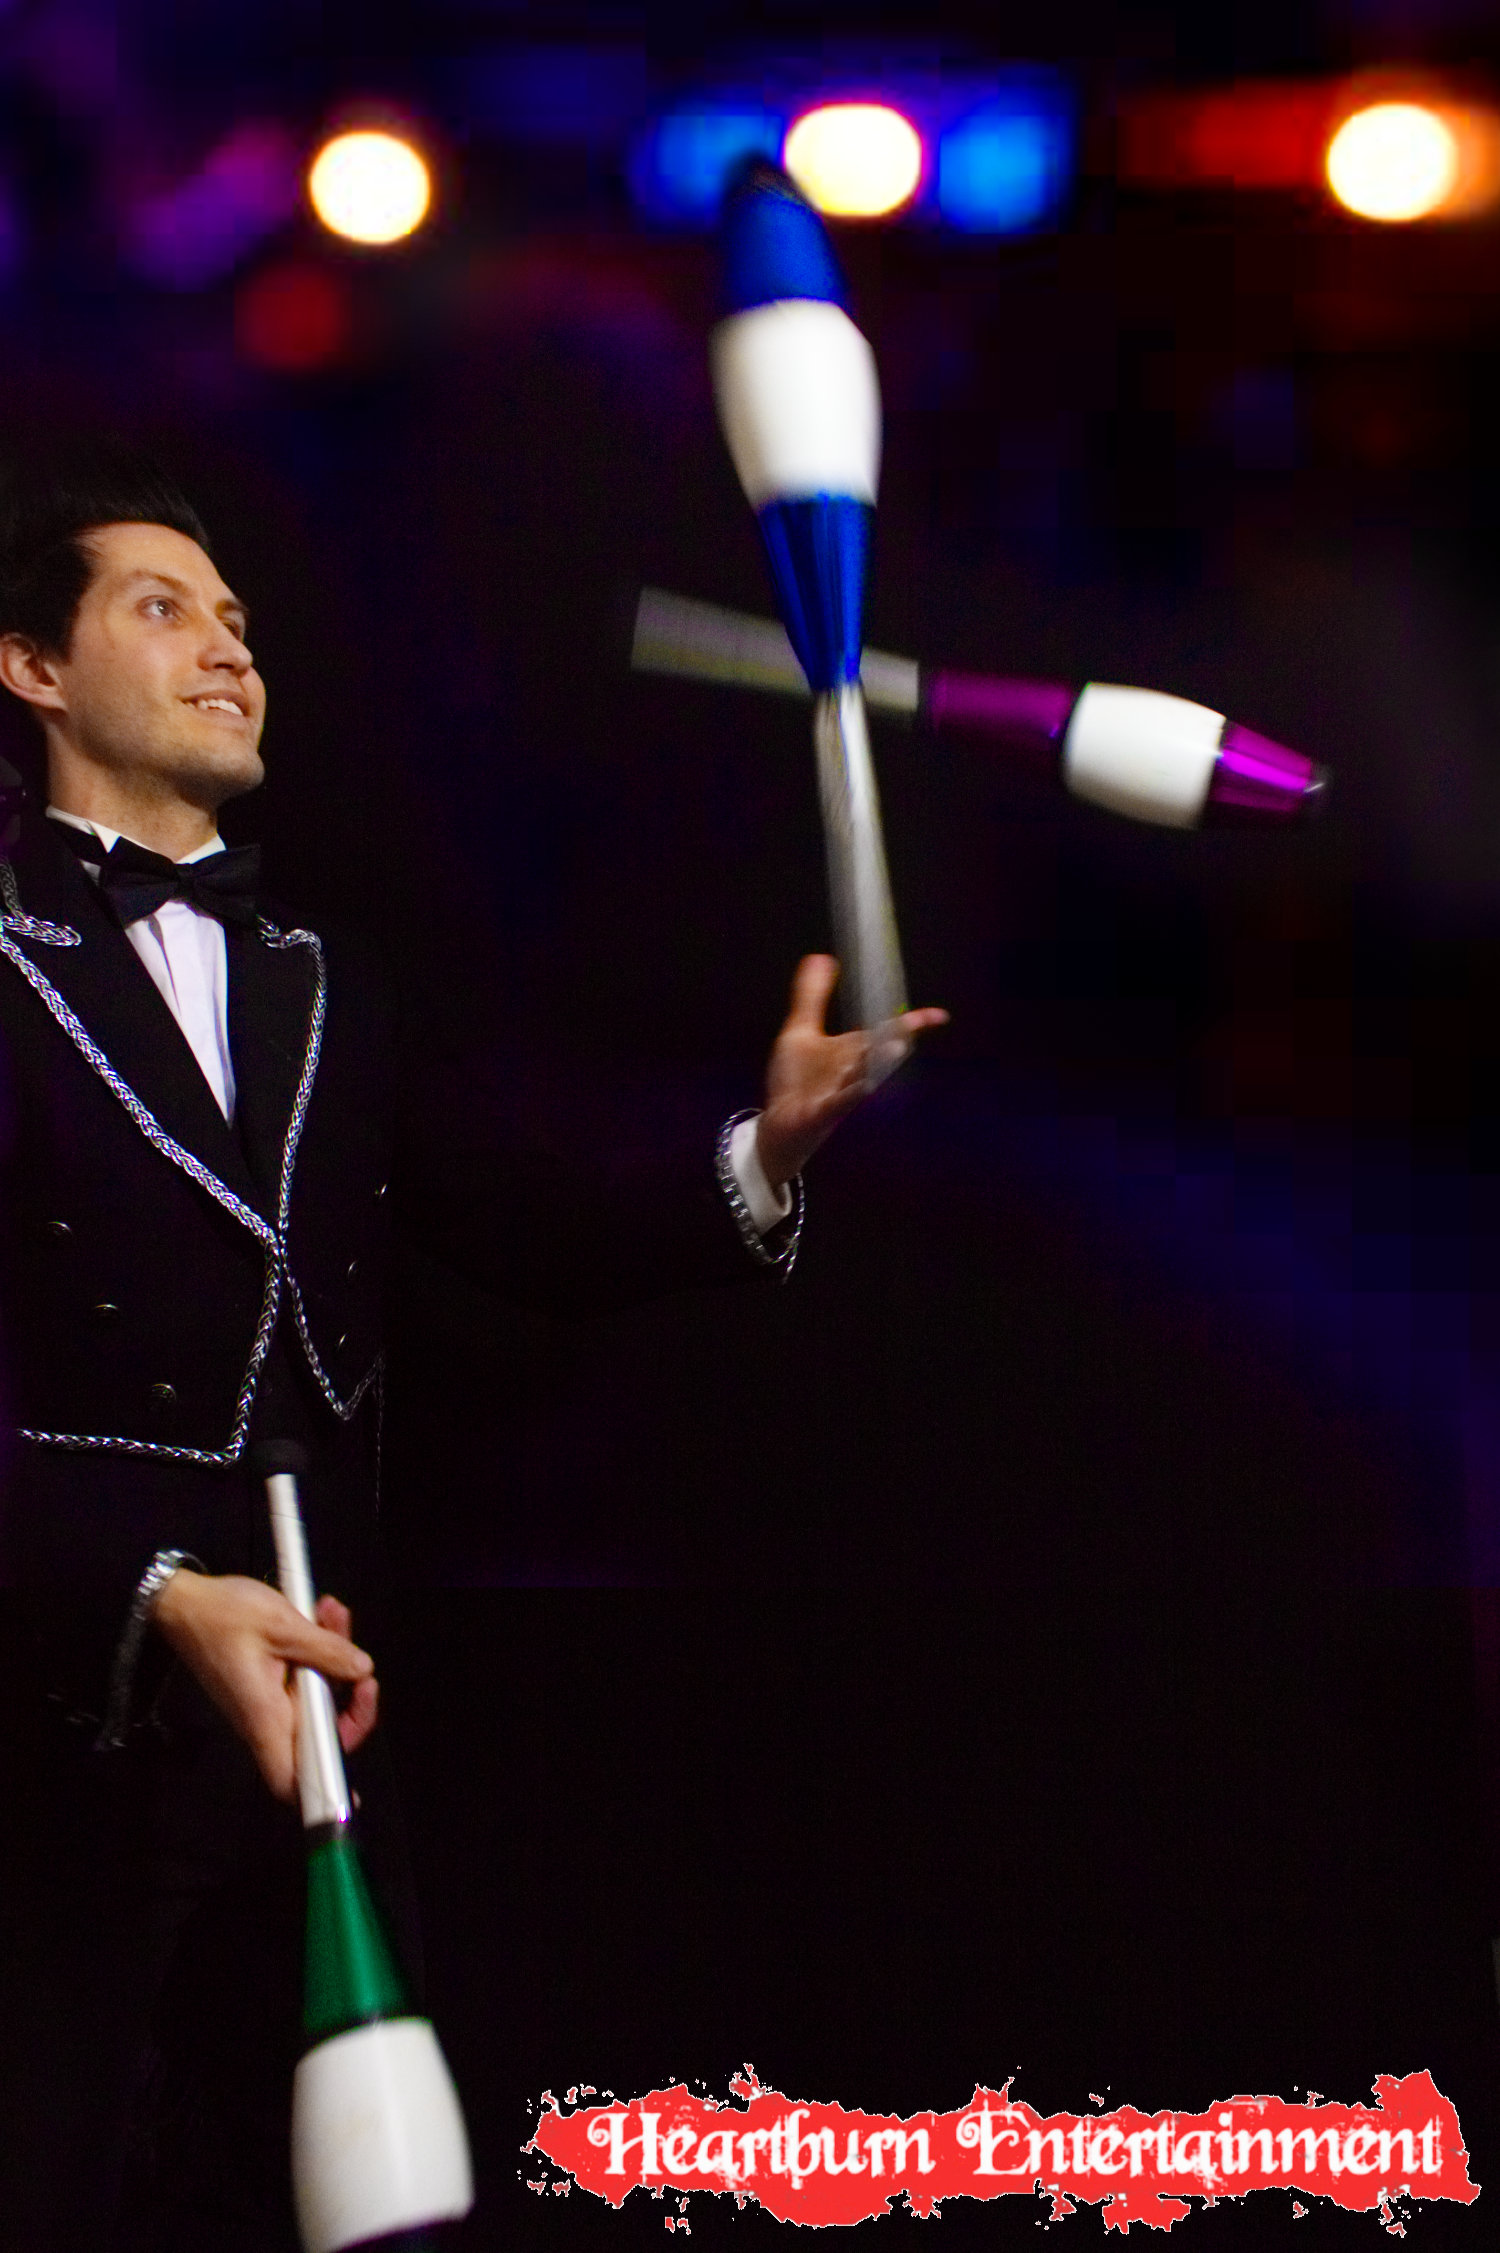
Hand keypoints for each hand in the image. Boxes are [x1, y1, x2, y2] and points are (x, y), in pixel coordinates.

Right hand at [151, 1570, 378, 1802]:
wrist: (180, 1602)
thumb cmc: (221, 1615)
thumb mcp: (281, 1623)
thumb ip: (325, 1649)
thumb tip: (362, 1670)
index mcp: (266, 1717)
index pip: (291, 1780)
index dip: (321, 1788)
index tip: (353, 1778)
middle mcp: (266, 1719)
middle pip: (320, 1736)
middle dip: (350, 1701)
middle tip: (361, 1667)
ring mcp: (267, 1702)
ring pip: (317, 1699)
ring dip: (335, 1660)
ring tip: (333, 1615)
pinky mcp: (267, 1684)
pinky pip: (303, 1679)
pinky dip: (317, 1651)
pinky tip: (320, 1615)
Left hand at [755, 954, 948, 1191]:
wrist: (780, 1124)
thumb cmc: (795, 1082)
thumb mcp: (800, 1031)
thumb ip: (812, 996)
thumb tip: (821, 958)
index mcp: (853, 1049)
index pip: (887, 1031)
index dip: (913, 1023)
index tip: (940, 1017)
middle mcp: (854, 1069)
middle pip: (880, 1049)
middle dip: (894, 1036)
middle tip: (909, 1023)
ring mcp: (841, 1092)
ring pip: (865, 1074)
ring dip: (878, 1062)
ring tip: (894, 1048)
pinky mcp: (824, 1112)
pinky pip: (841, 1102)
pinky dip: (852, 1093)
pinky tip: (864, 1085)